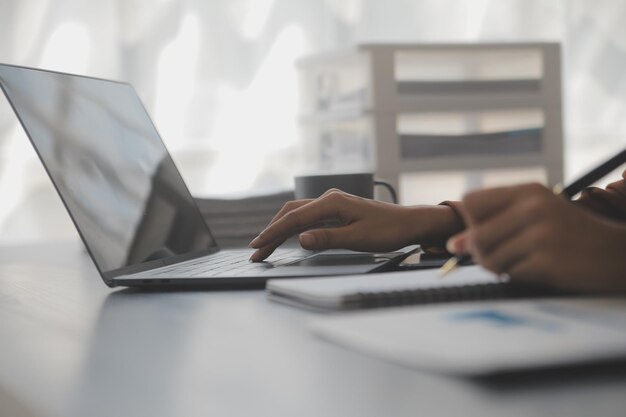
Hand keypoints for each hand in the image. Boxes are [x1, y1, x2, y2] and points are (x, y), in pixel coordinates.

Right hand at [249, 189, 460, 261]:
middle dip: (271, 232)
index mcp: (332, 202)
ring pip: (297, 215)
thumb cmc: (388, 230)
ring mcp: (331, 204)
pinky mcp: (334, 211)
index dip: (273, 233)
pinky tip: (285, 238)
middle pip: (290, 214)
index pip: (294, 219)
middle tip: (256, 252)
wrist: (408, 223)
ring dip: (280, 230)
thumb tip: (301, 239)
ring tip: (265, 248)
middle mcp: (328, 199)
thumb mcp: (358, 238)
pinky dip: (293, 228)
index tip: (257, 246)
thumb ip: (328, 238)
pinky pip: (307, 218)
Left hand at [447, 183, 625, 291]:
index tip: (486, 232)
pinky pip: (511, 274)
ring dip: (497, 268)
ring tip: (519, 263)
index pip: (471, 202)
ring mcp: (541, 234)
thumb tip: (454, 245)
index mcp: (527, 191)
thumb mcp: (535, 218)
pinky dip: (517, 276)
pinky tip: (537, 270)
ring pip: (489, 257)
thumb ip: (494, 226)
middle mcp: (533, 207)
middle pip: (476, 234)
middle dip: (480, 253)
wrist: (616, 255)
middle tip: (499, 258)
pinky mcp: (547, 260)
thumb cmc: (569, 235)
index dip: (471, 222)